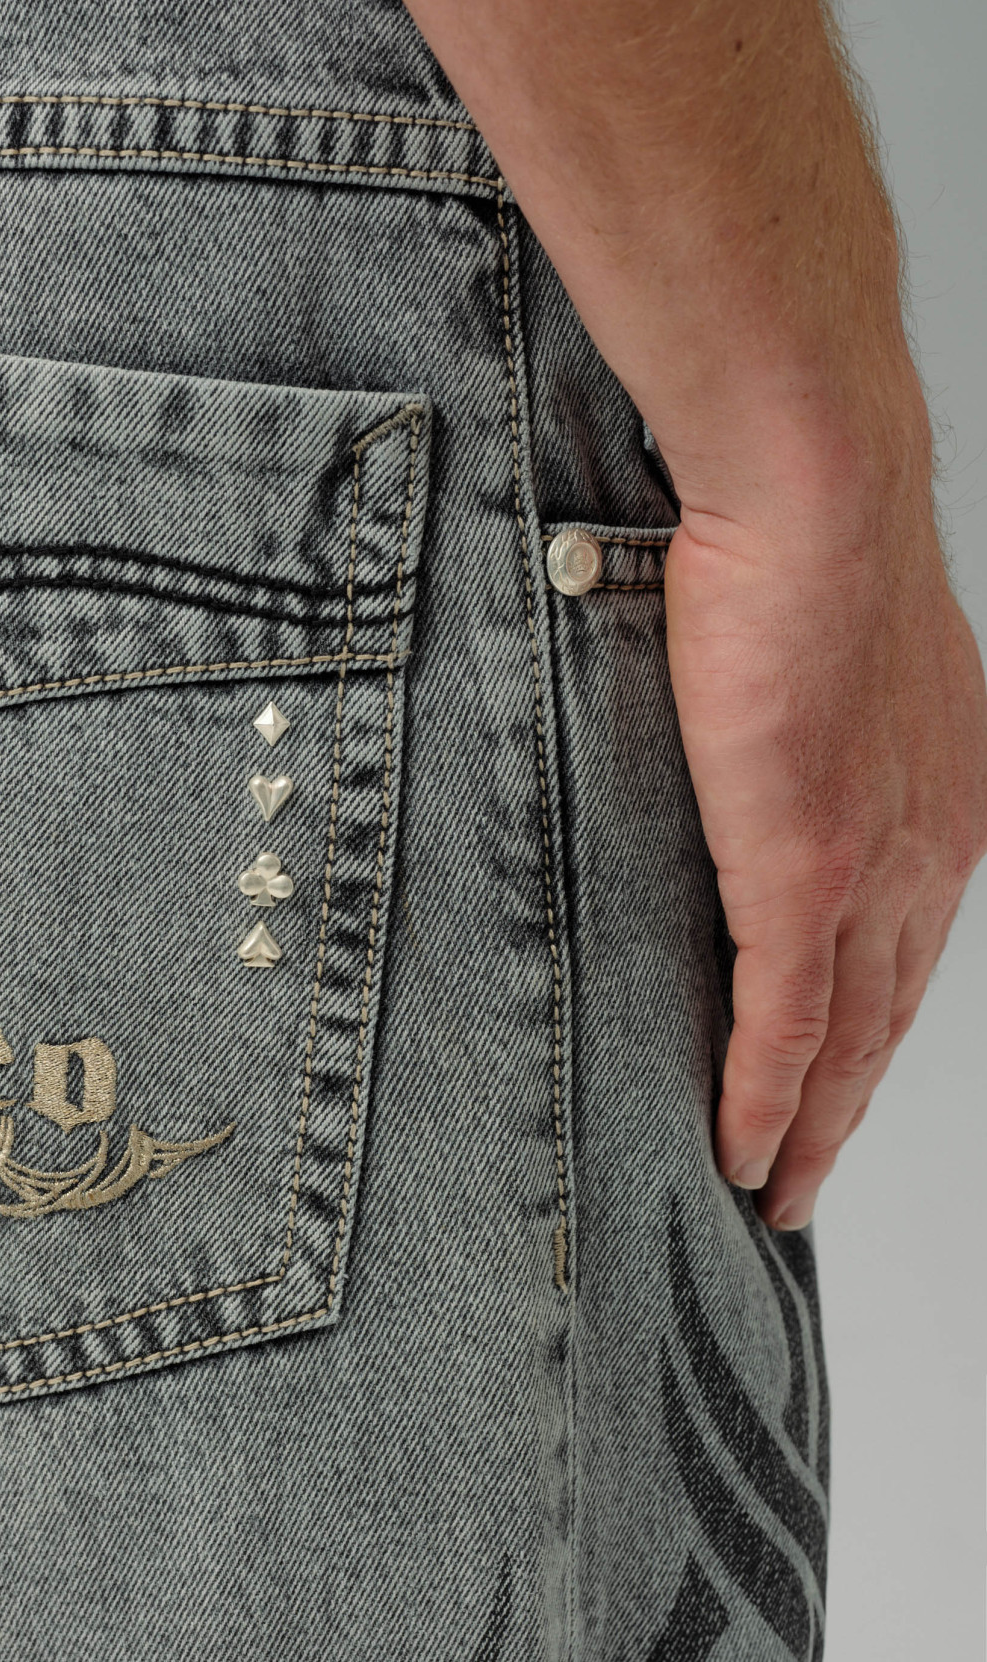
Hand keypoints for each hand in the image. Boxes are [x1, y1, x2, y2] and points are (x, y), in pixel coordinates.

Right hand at [666, 452, 986, 1226]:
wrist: (817, 503)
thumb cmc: (813, 546)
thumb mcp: (839, 653)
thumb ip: (817, 723)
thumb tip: (760, 739)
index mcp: (944, 797)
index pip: (910, 946)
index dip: (874, 1028)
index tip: (841, 1079)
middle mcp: (932, 850)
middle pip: (891, 1015)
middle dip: (850, 1109)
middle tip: (805, 1174)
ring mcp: (874, 869)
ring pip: (851, 1040)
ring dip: (812, 1127)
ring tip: (772, 1187)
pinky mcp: (806, 876)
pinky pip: (788, 1021)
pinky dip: (766, 1097)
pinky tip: (745, 1149)